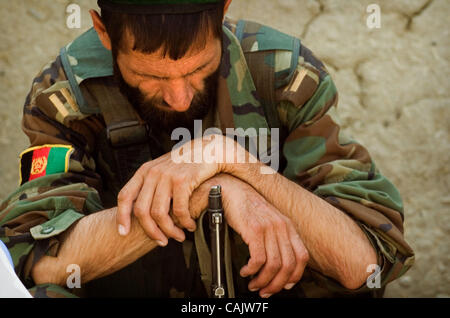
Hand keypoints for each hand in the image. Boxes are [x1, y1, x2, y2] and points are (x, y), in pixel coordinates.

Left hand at [116, 135, 224, 244]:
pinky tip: (190, 225)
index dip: (122, 217)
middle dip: (150, 231)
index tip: (123, 232)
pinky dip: (184, 222)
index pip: (125, 196)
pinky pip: (179, 209)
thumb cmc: (189, 162)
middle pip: (141, 210)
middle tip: (161, 241)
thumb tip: (143, 208)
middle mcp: (153, 173)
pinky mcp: (182, 180)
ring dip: (169, 230)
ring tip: (179, 236)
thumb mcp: (165, 168)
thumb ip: (153, 184)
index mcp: (145, 171)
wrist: (210, 150)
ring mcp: (167, 176)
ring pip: (159, 214)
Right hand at [218, 175, 308, 297]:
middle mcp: (282, 227)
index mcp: (288, 226)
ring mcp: (269, 228)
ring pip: (273, 265)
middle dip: (277, 284)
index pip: (302, 257)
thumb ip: (277, 240)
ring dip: (262, 280)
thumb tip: (278, 267)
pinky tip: (245, 271)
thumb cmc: (248, 208)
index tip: (285, 286)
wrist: (233, 191)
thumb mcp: (270, 222)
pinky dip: (251, 270)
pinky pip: (258, 259)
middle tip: (265, 291)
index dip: (295, 276)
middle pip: (288, 265)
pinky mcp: (254, 229)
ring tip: (253, 283)